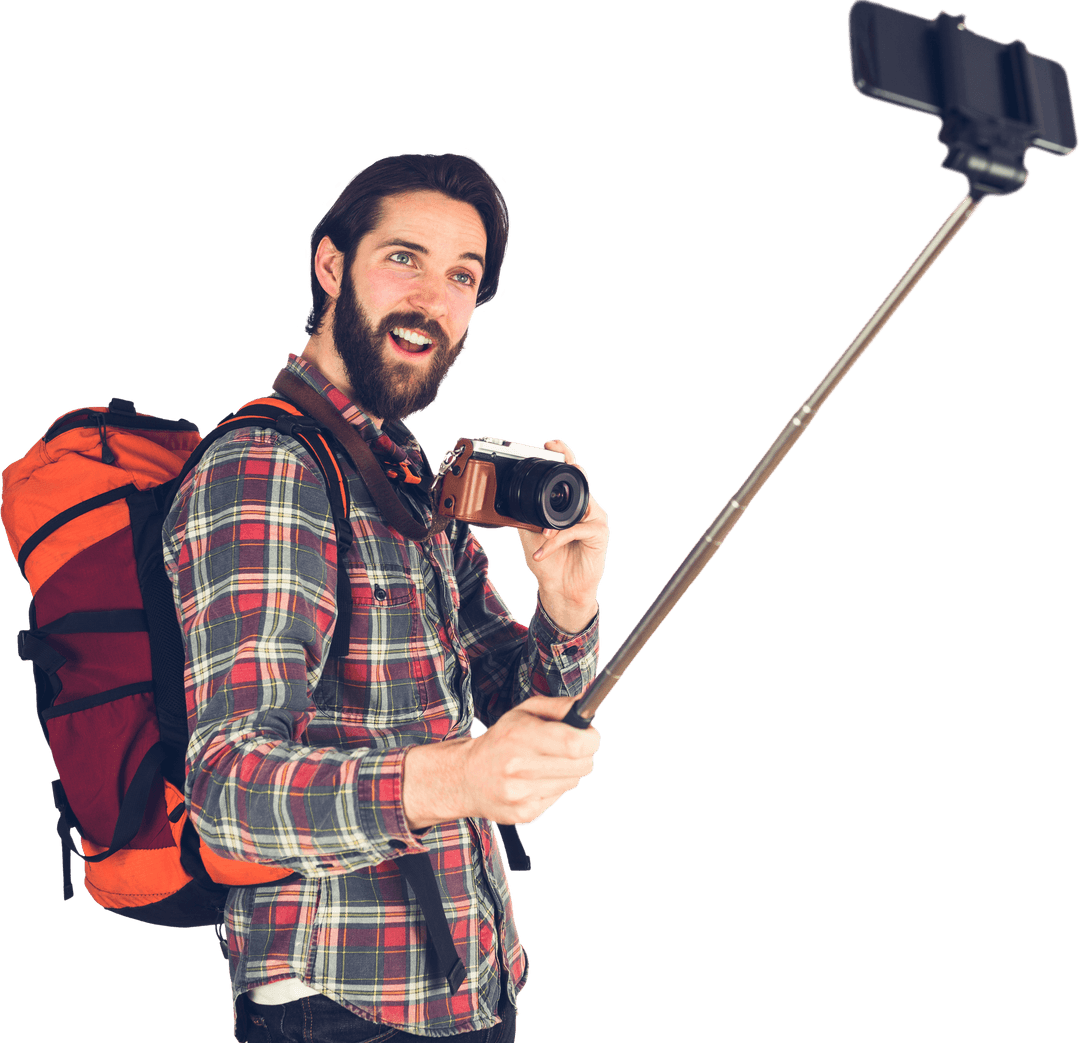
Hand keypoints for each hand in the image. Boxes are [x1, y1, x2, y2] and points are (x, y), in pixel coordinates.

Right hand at [402, 696, 600, 829]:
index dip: (591, 739)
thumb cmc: (500, 741)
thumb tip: (586, 705)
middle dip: (585, 755)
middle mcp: (518, 766)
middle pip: (582, 766)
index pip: (574, 743)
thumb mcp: (524, 712)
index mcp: (519, 736)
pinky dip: (553, 788)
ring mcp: (521, 794)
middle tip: (572, 748)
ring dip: (567, 772)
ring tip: (545, 764)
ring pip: (573, 782)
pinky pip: (559, 797)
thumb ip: (558, 707)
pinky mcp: (524, 814)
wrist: (466, 777)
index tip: (590, 736)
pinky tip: (534, 781)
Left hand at [518, 439, 608, 632]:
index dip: (563, 454)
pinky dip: (557, 540)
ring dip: (555, 524)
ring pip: (576, 508)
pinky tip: (545, 551)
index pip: (569, 474)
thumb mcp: (530, 534)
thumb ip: (525, 515)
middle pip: (581, 481)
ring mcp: (594, 519)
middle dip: (571, 470)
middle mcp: (584, 507)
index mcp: (569, 504)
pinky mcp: (599, 534)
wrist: (560, 589)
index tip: (551, 443)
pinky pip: (576, 530)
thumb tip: (508, 499)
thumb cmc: (549, 562)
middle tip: (560, 463)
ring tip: (542, 536)